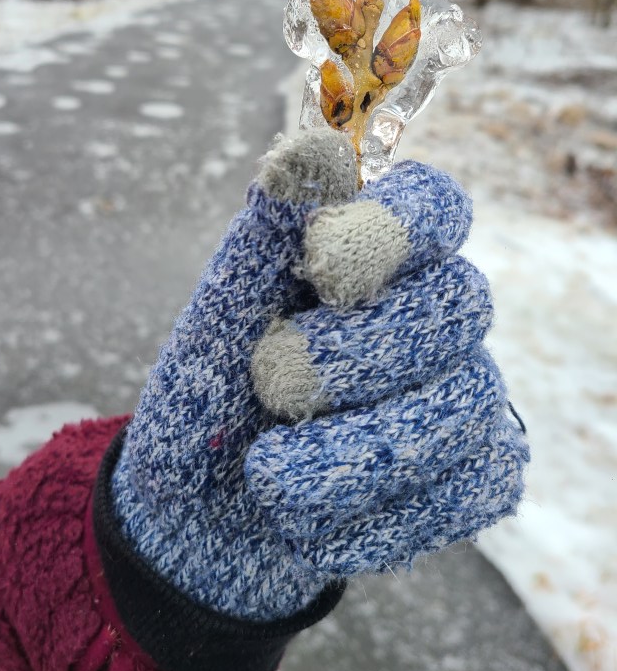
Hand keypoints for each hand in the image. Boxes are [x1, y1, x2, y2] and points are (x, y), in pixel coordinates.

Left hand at [111, 131, 527, 619]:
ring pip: (463, 404)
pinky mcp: (472, 477)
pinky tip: (311, 519)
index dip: (398, 224)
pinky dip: (376, 511)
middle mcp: (433, 318)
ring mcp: (463, 397)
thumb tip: (309, 150)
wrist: (197, 514)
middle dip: (356, 350)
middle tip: (271, 378)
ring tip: (266, 473)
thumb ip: (264, 239)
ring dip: (351, 449)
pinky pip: (466, 489)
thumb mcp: (218, 319)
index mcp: (373, 259)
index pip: (435, 206)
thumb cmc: (212, 397)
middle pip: (459, 302)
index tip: (320, 259)